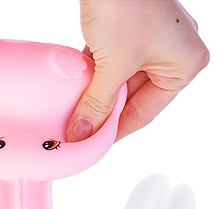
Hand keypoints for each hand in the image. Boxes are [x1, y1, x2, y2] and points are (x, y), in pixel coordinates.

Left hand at [67, 0, 208, 141]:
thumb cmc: (128, 5)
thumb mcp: (113, 66)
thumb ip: (97, 105)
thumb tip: (83, 135)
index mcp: (184, 66)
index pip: (145, 112)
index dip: (116, 131)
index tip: (92, 147)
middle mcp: (172, 54)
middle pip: (131, 98)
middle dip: (104, 113)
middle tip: (78, 133)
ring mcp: (150, 42)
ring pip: (117, 83)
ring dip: (95, 96)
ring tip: (72, 115)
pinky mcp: (129, 32)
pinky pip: (109, 65)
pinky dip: (92, 77)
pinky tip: (74, 90)